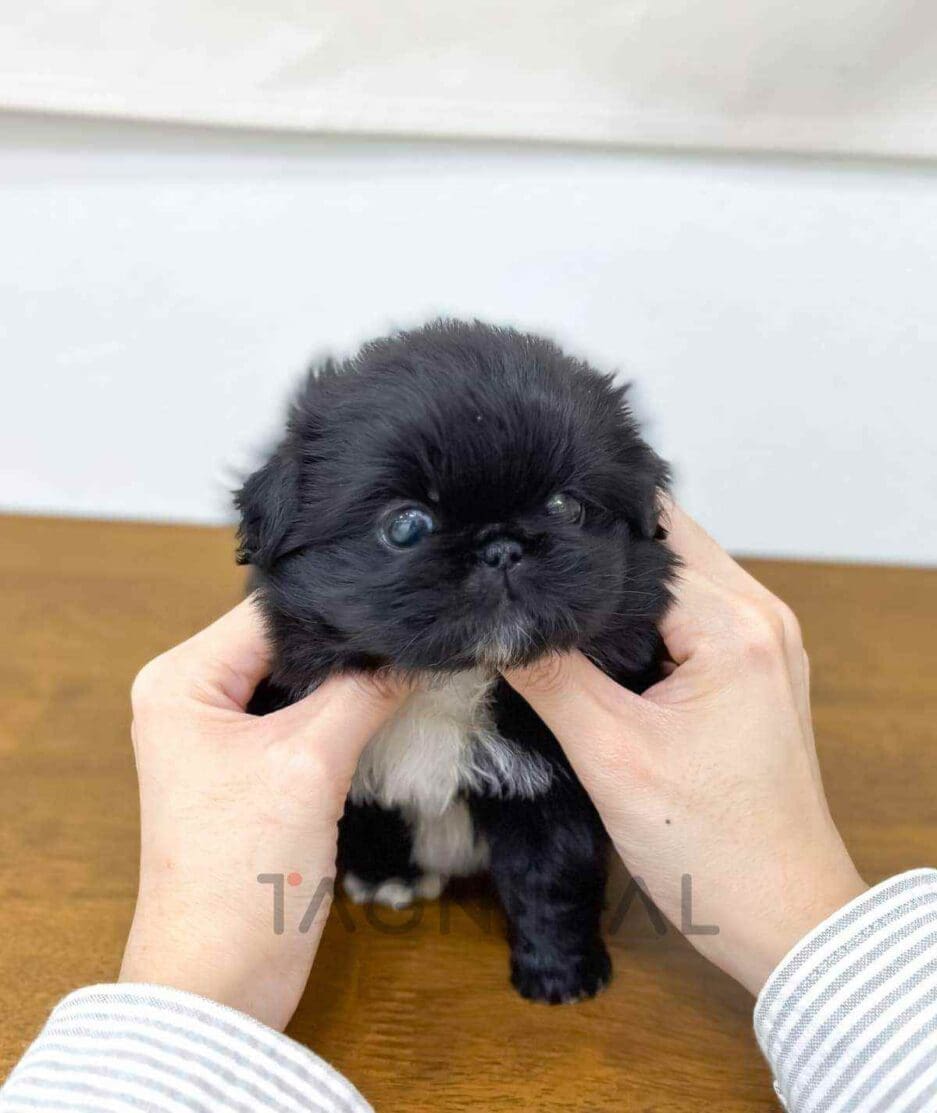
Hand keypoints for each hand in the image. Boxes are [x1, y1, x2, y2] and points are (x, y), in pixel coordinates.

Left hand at [120, 597, 403, 1030]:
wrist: (221, 983)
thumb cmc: (244, 870)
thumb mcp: (310, 764)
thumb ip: (366, 691)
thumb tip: (420, 643)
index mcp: (181, 679)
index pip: (273, 610)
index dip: (340, 605)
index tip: (408, 601)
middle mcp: (192, 694)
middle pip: (287, 641)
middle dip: (351, 642)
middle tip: (420, 627)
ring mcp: (220, 733)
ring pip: (300, 678)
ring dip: (352, 677)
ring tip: (417, 655)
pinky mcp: (249, 768)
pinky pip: (303, 715)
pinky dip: (344, 710)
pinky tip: (394, 698)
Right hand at [505, 504, 865, 994]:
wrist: (781, 915)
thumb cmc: (710, 846)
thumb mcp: (611, 756)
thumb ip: (548, 676)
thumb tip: (492, 619)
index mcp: (734, 624)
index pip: (639, 540)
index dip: (571, 542)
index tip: (511, 546)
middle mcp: (760, 614)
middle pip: (662, 540)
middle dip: (592, 549)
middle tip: (523, 569)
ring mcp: (761, 638)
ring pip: (673, 572)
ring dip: (616, 583)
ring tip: (549, 601)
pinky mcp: (751, 664)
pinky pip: (687, 609)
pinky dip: (641, 612)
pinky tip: (593, 635)